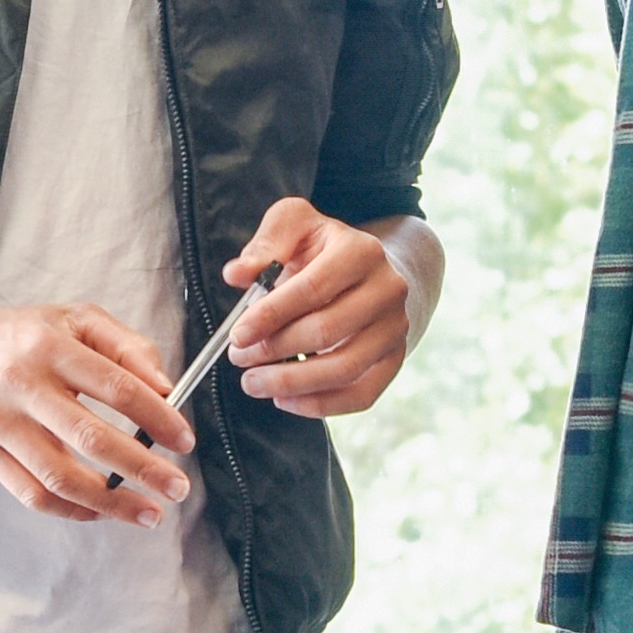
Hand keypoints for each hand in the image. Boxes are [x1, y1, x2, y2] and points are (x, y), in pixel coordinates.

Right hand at [0, 298, 193, 520]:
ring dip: (111, 502)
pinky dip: (72, 510)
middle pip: (91, 437)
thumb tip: (166, 389)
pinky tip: (101, 512)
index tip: (185, 441)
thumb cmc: (20, 335)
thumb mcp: (74, 320)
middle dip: (143, 468)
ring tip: (148, 513)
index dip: (158, 418)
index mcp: (51, 346)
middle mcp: (22, 384)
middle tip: (179, 487)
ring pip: (60, 476)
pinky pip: (32, 493)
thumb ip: (126, 346)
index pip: (117, 386)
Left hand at [220, 201, 431, 417]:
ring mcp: (395, 328)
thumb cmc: (322, 249)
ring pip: (344, 369)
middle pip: (327, 331)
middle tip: (239, 358)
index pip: (313, 288)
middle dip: (275, 349)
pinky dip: (319, 405)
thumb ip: (265, 244)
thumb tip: (237, 274)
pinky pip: (361, 395)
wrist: (366, 273)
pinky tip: (284, 400)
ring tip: (254, 382)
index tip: (238, 335)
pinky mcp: (394, 359)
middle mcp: (388, 289)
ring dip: (291, 383)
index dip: (271, 315)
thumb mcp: (294, 226)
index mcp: (361, 251)